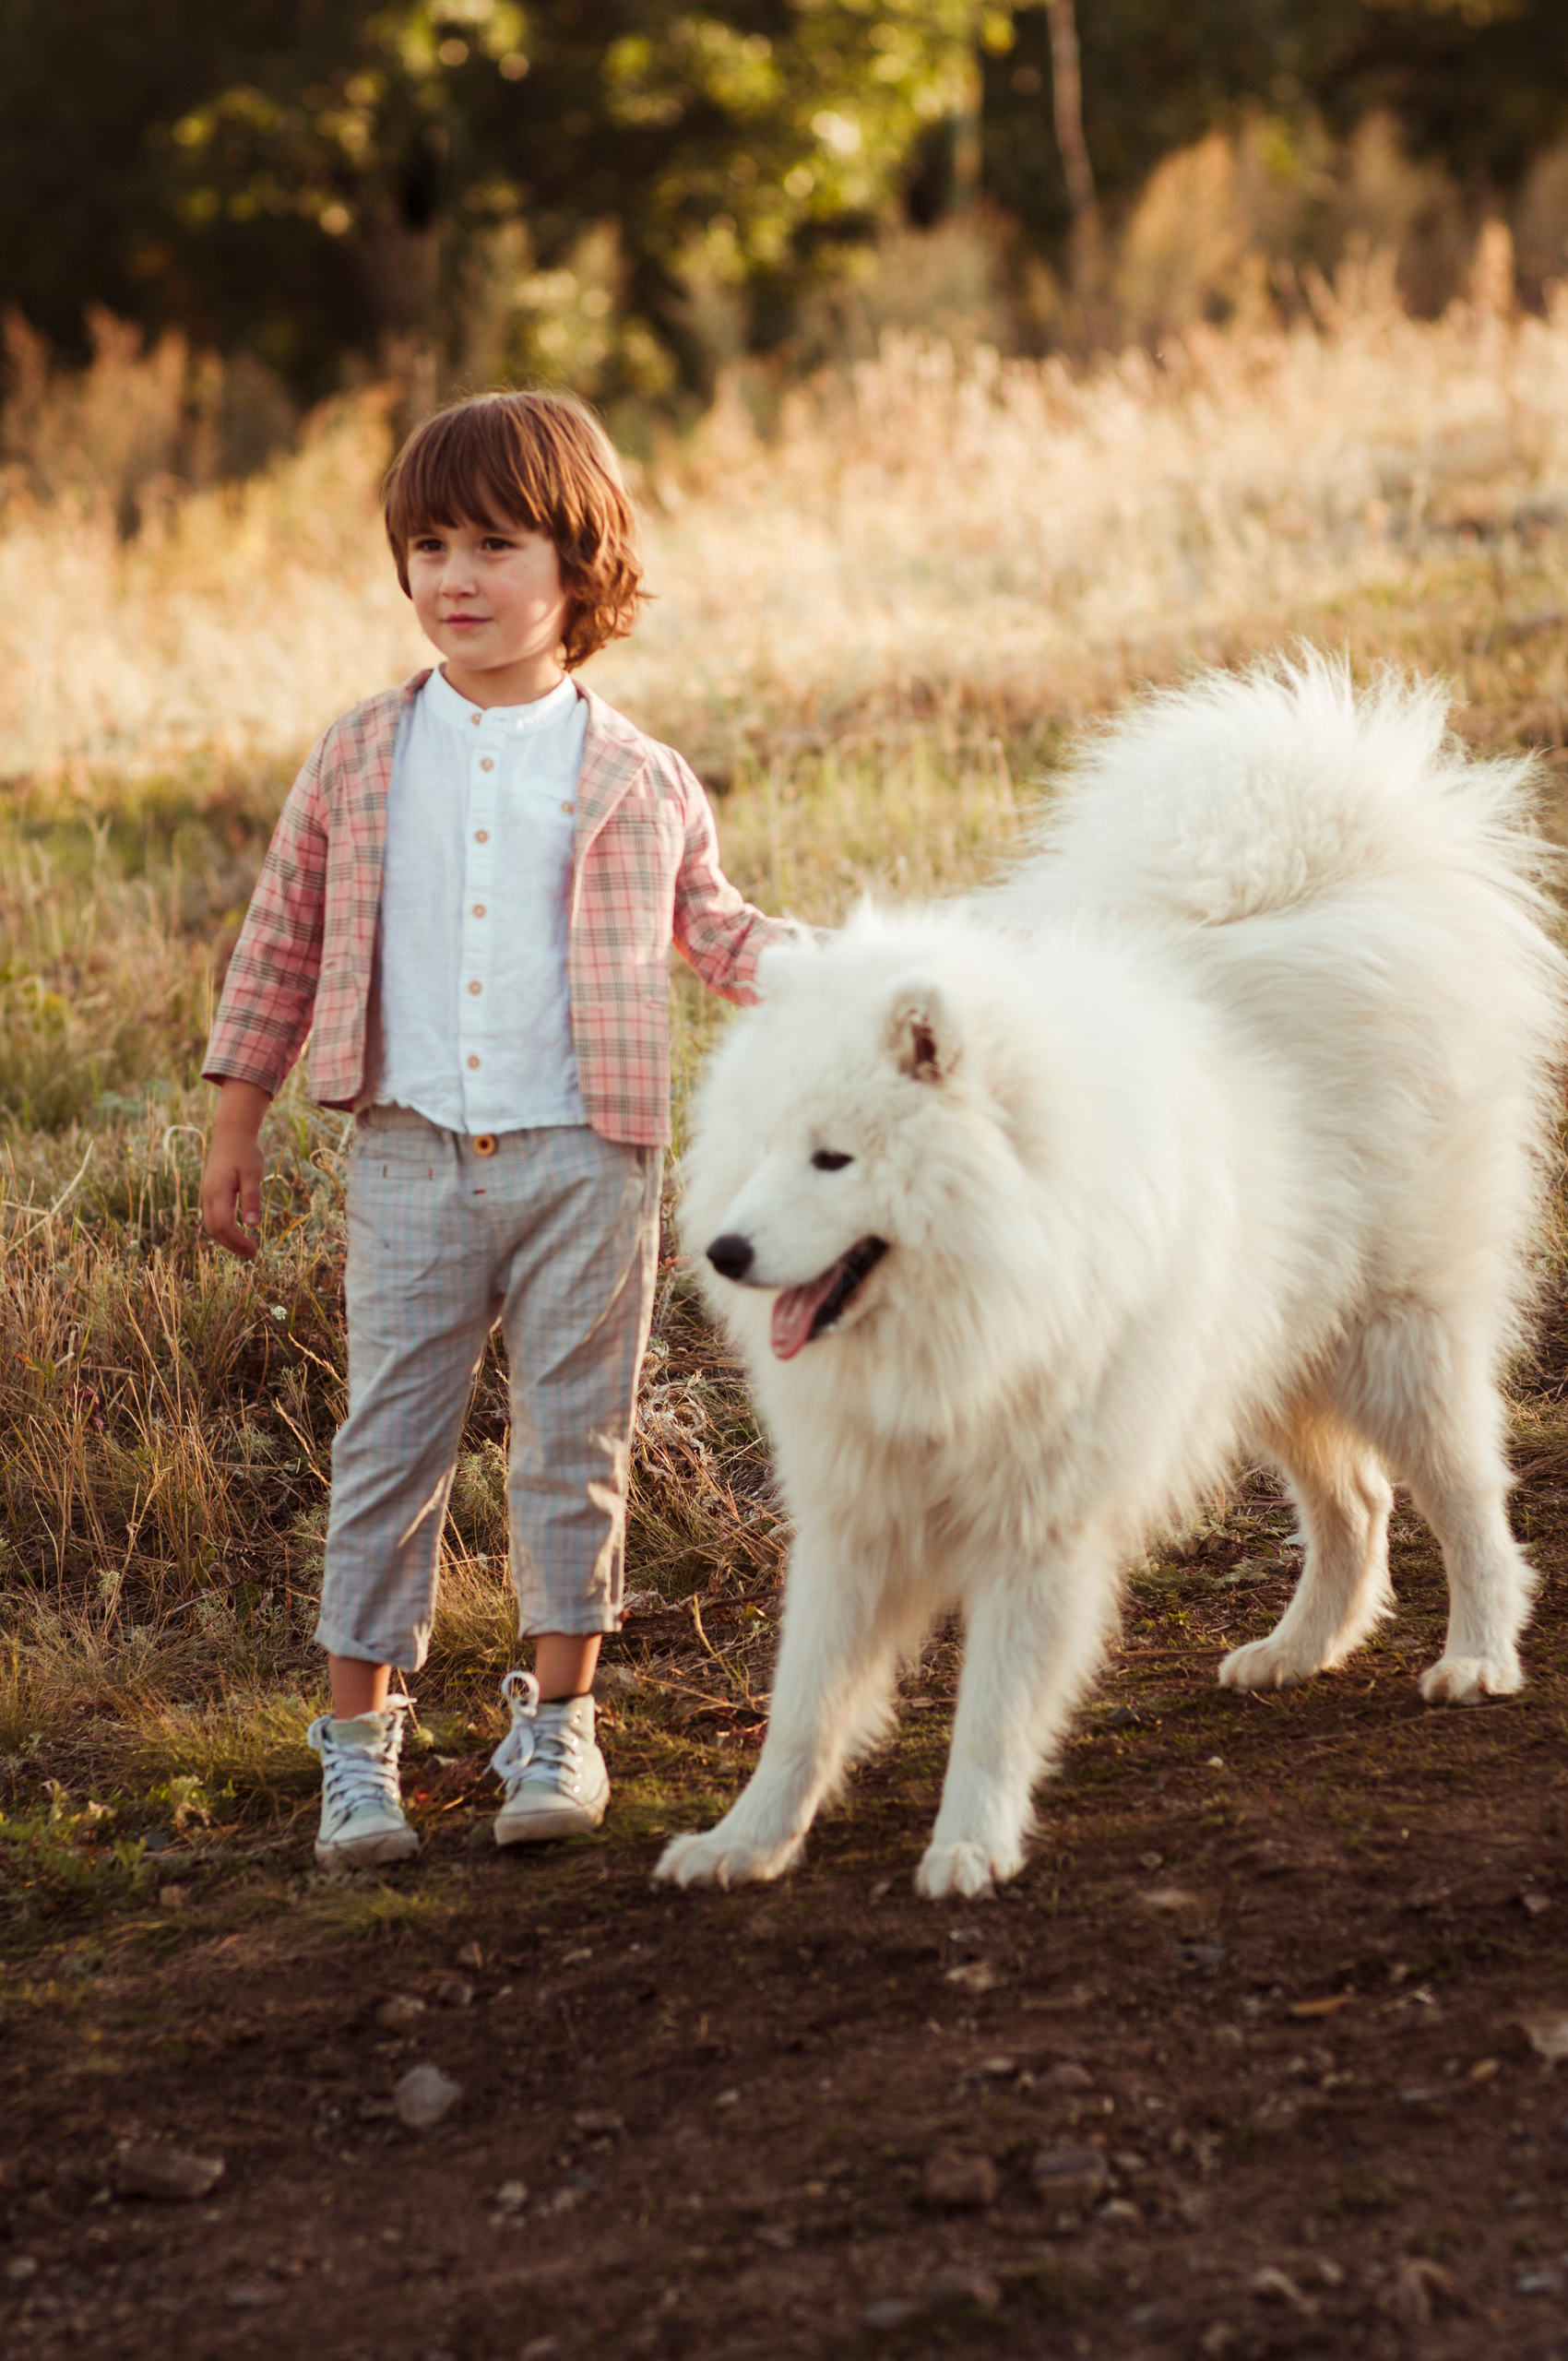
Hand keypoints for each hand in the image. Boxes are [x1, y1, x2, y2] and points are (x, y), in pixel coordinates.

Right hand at [200, 1080, 270, 1258]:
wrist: (231, 1133)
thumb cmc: (245, 1152)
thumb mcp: (253, 1175)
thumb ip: (251, 1199)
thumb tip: (252, 1225)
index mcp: (217, 1192)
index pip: (224, 1226)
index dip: (238, 1242)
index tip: (255, 1250)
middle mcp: (207, 1195)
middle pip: (214, 1230)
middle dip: (232, 1245)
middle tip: (253, 1253)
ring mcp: (206, 1194)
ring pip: (211, 1225)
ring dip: (227, 1239)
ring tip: (246, 1247)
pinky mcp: (209, 1192)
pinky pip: (212, 1217)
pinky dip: (223, 1229)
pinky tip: (237, 1232)